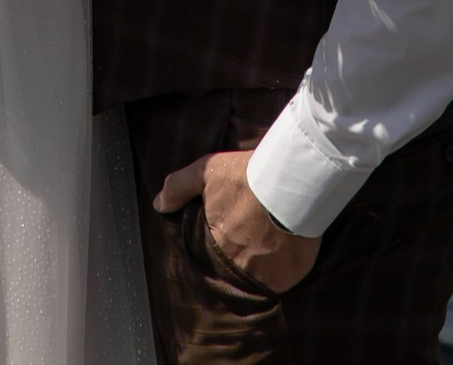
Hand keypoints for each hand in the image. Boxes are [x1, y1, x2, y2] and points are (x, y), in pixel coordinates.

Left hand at [152, 148, 318, 294]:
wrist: (293, 178)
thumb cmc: (247, 175)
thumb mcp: (208, 171)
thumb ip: (179, 187)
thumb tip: (159, 205)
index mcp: (216, 245)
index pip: (210, 259)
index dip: (219, 246)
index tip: (228, 238)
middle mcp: (238, 267)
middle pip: (234, 269)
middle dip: (238, 257)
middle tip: (250, 238)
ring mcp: (264, 276)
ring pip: (257, 277)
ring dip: (260, 266)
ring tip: (267, 244)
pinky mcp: (288, 277)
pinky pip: (281, 281)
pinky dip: (281, 271)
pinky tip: (284, 251)